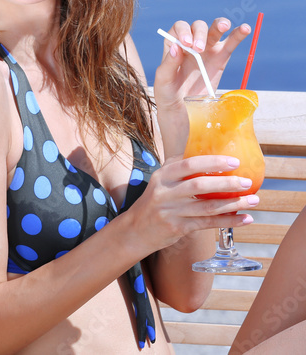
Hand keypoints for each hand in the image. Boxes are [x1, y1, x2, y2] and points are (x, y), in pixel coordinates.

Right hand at [128, 154, 258, 253]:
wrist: (135, 230)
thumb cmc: (154, 203)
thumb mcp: (161, 183)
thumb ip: (180, 171)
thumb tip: (210, 157)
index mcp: (162, 176)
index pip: (188, 164)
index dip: (212, 162)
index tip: (234, 161)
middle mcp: (165, 192)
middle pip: (200, 185)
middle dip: (227, 183)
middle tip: (247, 182)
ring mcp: (171, 211)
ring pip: (207, 206)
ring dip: (234, 204)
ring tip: (254, 200)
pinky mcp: (177, 227)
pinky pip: (208, 223)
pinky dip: (229, 221)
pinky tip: (245, 219)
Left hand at [153, 18, 250, 144]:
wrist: (184, 113)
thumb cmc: (168, 96)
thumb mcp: (163, 81)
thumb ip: (169, 64)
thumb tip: (177, 47)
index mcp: (173, 47)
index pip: (178, 28)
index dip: (183, 31)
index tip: (187, 44)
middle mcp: (190, 45)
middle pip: (197, 27)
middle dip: (199, 32)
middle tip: (198, 48)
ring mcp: (207, 51)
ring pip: (214, 31)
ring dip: (219, 25)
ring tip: (224, 26)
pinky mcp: (221, 59)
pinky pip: (231, 44)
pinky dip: (238, 35)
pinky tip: (245, 29)